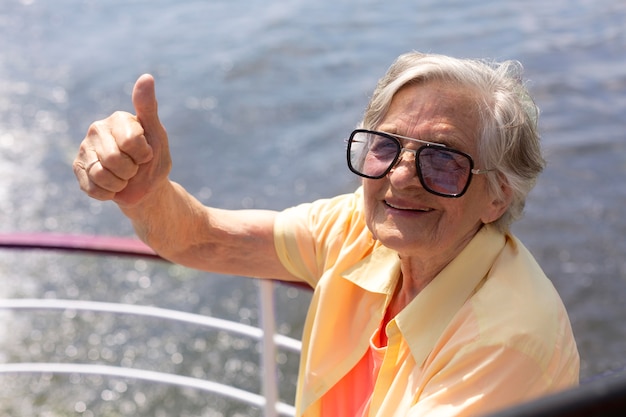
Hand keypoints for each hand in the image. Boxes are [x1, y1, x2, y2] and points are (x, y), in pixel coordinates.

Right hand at [73, 74, 171, 207]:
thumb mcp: (157, 135)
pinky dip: (109, 193)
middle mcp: (97, 129)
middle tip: (134, 167)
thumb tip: (146, 77)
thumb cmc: (153, 159)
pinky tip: (113, 186)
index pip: (131, 142)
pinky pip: (93, 187)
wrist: (145, 187)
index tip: (146, 154)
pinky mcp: (78, 168)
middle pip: (114, 160)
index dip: (144, 155)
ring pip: (102, 175)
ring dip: (120, 183)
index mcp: (117, 119)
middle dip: (131, 171)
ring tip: (124, 176)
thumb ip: (148, 108)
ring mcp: (84, 148)